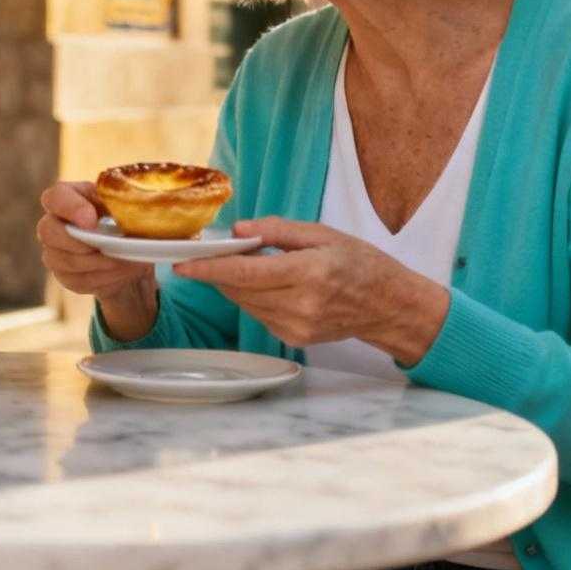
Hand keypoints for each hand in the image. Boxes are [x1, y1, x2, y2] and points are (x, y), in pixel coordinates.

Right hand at [36, 181, 156, 340]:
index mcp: (66, 197)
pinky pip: (78, 280)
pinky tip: (121, 271)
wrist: (125, 253)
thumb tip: (137, 207)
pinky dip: (104, 278)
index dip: (70, 208)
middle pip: (48, 231)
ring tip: (126, 260)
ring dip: (99, 263)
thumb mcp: (122, 205)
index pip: (55, 197)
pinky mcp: (63, 275)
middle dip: (80, 242)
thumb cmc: (120, 220)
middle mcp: (51, 224)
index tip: (92, 220)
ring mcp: (53, 252)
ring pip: (65, 261)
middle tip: (108, 246)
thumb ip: (120, 203)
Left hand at [173, 217, 449, 364]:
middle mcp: (300, 305)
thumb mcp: (323, 234)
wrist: (389, 306)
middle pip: (239, 290)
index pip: (245, 273)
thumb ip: (278, 231)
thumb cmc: (360, 264)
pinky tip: (268, 283)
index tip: (182, 263)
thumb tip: (239, 230)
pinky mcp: (294, 339)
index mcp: (308, 274)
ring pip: (245, 303)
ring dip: (235, 283)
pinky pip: (259, 314)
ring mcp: (296, 327)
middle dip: (218, 271)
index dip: (209, 268)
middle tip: (210, 250)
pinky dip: (254, 297)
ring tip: (246, 262)